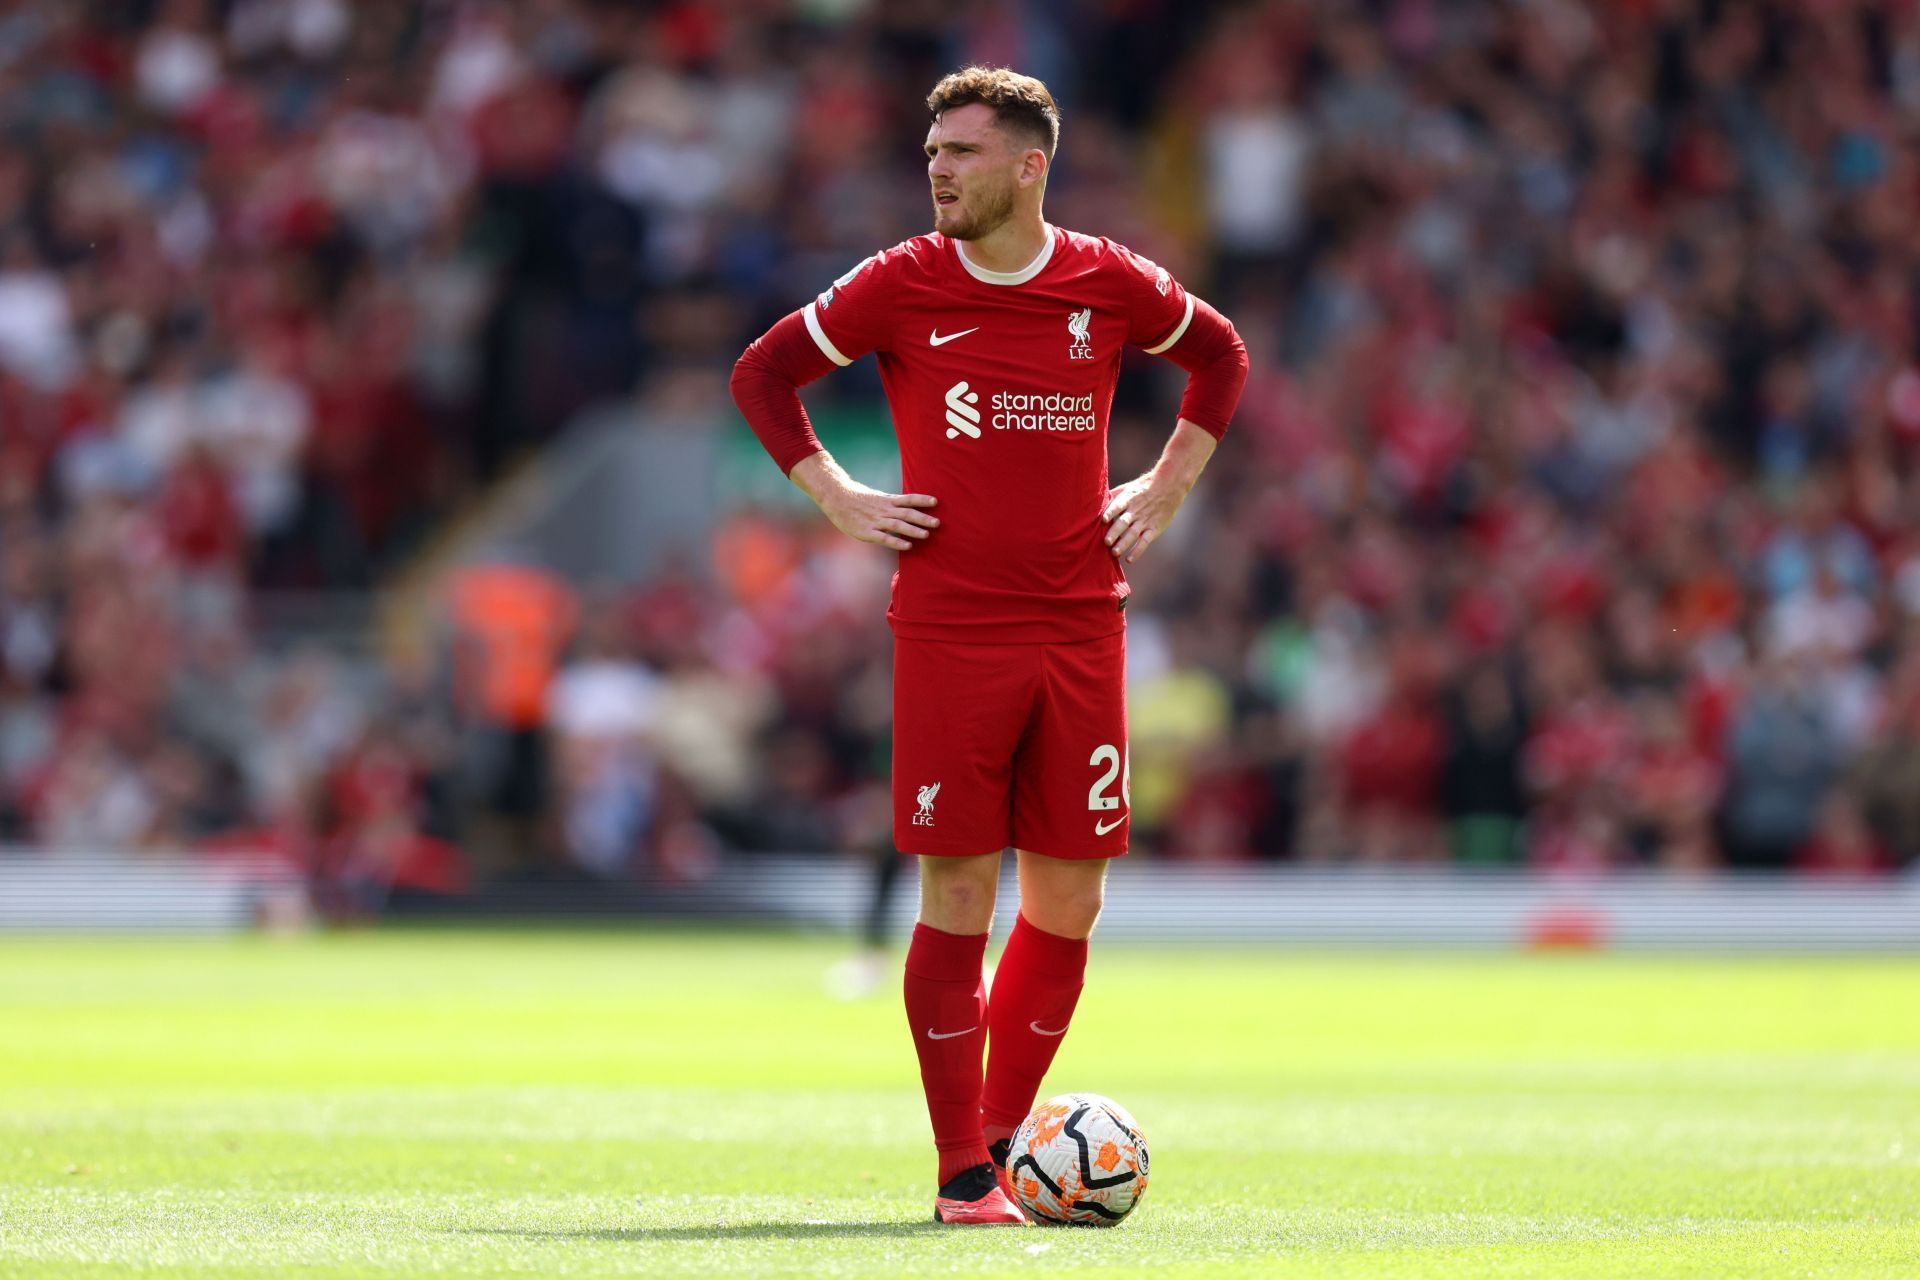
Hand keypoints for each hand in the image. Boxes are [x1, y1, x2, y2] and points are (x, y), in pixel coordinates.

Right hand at [820, 482, 940, 551]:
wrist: (836, 497)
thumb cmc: (857, 498)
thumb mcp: (876, 497)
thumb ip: (890, 504)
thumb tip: (906, 507)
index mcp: (887, 500)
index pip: (908, 499)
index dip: (922, 500)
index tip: (935, 501)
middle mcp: (884, 510)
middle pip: (907, 513)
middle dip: (923, 518)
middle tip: (938, 523)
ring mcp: (876, 521)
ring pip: (898, 525)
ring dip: (913, 530)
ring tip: (926, 535)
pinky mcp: (867, 532)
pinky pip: (884, 538)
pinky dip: (896, 542)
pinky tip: (907, 546)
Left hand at [1102, 471, 1189, 563]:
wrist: (1169, 486)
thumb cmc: (1144, 487)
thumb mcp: (1128, 487)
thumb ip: (1113, 495)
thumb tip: (1094, 501)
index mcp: (1128, 499)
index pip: (1118, 506)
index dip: (1110, 512)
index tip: (1103, 520)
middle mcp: (1136, 511)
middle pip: (1124, 522)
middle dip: (1115, 532)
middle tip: (1106, 542)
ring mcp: (1145, 520)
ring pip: (1133, 533)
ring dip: (1123, 543)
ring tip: (1114, 552)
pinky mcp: (1154, 528)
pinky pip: (1145, 541)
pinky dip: (1137, 550)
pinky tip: (1129, 559)